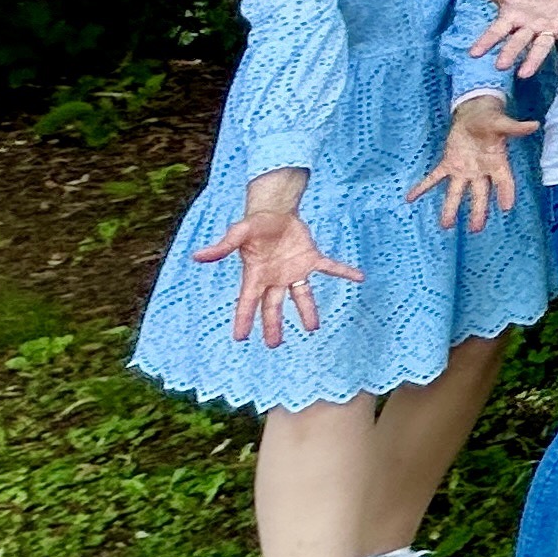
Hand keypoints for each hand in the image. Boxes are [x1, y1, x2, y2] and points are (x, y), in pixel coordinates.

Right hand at [198, 205, 360, 348]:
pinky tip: (359, 278)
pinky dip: (343, 271)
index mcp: (255, 275)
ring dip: (307, 310)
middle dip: (273, 325)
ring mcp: (294, 270)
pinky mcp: (311, 258)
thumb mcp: (237, 233)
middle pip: (273, 305)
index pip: (247, 301)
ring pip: (301, 295)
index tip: (239, 338)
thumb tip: (198, 256)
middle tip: (273, 344)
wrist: (274, 212)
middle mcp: (274, 278)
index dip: (243, 319)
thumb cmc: (254, 225)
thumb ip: (221, 247)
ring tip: (313, 328)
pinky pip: (329, 266)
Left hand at [405, 95, 534, 231]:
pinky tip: (410, 198)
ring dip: (451, 208)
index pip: (504, 181)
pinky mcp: (449, 164)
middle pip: (480, 195)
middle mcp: (481, 172)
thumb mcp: (502, 122)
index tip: (506, 208)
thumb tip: (534, 125)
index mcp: (498, 163)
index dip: (506, 193)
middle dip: (478, 212)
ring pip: (457, 192)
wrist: (474, 114)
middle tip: (476, 229)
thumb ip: (515, 127)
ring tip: (446, 225)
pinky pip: (434, 178)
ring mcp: (464, 170)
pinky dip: (423, 187)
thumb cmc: (491, 119)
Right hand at [459, 0, 557, 76]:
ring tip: (526, 74)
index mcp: (513, 20)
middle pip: (518, 42)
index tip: (473, 54)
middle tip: (501, 66)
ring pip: (542, 47)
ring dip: (535, 60)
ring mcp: (549, 31)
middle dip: (510, 53)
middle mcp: (529, 30)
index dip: (486, 42)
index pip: (497, 31)